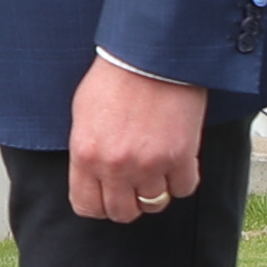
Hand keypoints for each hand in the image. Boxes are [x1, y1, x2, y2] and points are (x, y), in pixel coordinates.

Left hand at [67, 55, 207, 225]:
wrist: (151, 54)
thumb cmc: (116, 76)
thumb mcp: (83, 114)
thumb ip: (87, 150)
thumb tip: (92, 174)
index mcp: (85, 154)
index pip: (86, 206)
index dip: (98, 205)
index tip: (107, 196)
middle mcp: (115, 165)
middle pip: (122, 212)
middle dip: (128, 202)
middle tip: (134, 185)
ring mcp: (148, 164)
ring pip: (154, 203)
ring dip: (156, 188)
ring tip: (156, 166)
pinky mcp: (180, 157)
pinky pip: (184, 188)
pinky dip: (182, 178)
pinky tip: (177, 160)